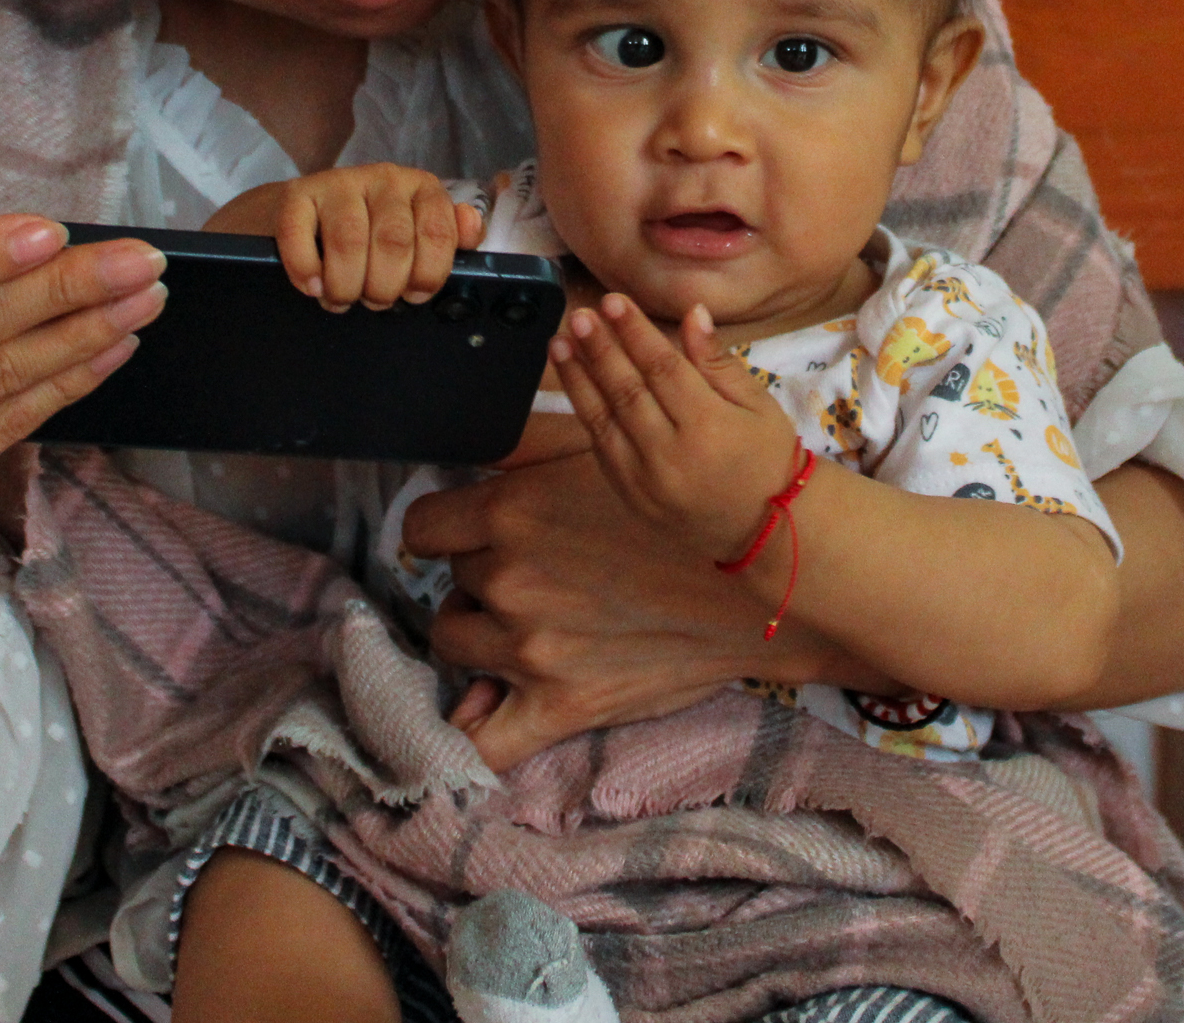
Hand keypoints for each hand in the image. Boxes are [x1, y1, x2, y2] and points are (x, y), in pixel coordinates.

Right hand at [241, 164, 480, 311]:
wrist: (307, 214)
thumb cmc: (371, 233)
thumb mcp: (417, 233)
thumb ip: (450, 237)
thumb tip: (471, 227)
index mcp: (422, 188)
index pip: (438, 234)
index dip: (428, 275)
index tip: (413, 296)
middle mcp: (384, 178)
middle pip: (393, 242)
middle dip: (384, 287)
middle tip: (374, 301)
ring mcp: (339, 182)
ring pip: (349, 242)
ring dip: (345, 286)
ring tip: (341, 299)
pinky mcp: (297, 193)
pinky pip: (300, 236)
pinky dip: (307, 272)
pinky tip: (313, 287)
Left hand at [402, 450, 755, 769]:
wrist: (759, 578)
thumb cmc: (677, 506)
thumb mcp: (598, 446)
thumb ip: (522, 441)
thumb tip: (464, 445)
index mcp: (512, 511)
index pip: (424, 527)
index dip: (449, 525)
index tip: (474, 529)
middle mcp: (512, 580)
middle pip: (453, 577)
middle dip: (484, 567)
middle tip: (541, 564)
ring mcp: (532, 650)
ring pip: (454, 638)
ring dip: (480, 626)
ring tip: (526, 614)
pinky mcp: (562, 705)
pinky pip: (484, 741)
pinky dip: (468, 729)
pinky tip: (475, 707)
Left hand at [549, 296, 802, 563]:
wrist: (764, 530)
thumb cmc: (767, 456)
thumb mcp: (757, 404)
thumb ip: (718, 362)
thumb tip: (693, 313)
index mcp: (709, 426)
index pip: (663, 368)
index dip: (635, 332)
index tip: (612, 301)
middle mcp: (670, 454)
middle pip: (627, 391)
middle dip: (599, 349)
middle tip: (579, 315)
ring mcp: (645, 480)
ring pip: (603, 420)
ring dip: (578, 378)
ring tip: (559, 343)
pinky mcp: (630, 497)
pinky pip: (601, 448)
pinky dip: (586, 413)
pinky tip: (575, 383)